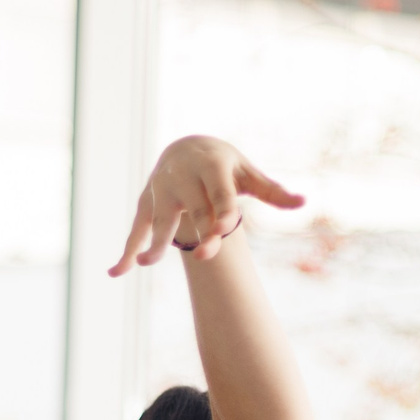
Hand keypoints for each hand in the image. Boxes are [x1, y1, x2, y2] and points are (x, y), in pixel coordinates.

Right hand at [109, 135, 301, 273]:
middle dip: (199, 233)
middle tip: (205, 257)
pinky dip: (126, 251)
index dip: (223, 211)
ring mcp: (162, 191)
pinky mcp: (146, 205)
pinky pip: (136, 230)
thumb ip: (272, 191)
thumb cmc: (224, 165)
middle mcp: (183, 178)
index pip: (219, 194)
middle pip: (193, 211)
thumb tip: (303, 202)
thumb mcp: (247, 173)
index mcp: (212, 167)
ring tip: (148, 263)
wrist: (185, 146)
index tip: (227, 229)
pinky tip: (116, 273)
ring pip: (160, 221)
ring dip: (155, 243)